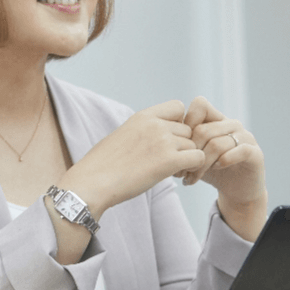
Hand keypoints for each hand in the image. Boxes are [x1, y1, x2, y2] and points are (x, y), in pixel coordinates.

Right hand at [58, 99, 205, 216]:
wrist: (91, 183)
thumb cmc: (102, 165)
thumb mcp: (122, 136)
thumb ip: (142, 131)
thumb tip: (153, 138)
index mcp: (142, 116)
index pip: (178, 107)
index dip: (179, 123)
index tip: (169, 139)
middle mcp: (155, 125)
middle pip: (188, 130)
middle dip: (182, 145)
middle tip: (170, 162)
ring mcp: (163, 141)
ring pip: (193, 146)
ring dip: (186, 159)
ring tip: (171, 172)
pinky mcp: (168, 161)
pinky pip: (197, 159)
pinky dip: (193, 169)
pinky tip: (178, 177)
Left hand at [178, 97, 265, 208]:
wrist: (236, 189)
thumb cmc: (210, 170)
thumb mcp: (191, 154)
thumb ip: (178, 143)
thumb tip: (154, 140)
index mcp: (216, 119)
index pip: (200, 104)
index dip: (186, 122)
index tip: (176, 146)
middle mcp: (231, 124)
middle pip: (204, 129)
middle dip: (188, 153)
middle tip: (180, 172)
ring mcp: (245, 137)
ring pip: (217, 143)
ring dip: (201, 164)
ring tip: (192, 178)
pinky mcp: (256, 153)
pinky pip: (239, 150)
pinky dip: (223, 161)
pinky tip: (215, 170)